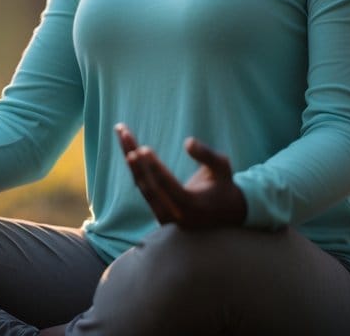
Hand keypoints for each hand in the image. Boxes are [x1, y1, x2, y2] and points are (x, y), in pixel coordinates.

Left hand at [116, 123, 246, 227]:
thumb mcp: (222, 167)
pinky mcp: (158, 211)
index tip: (143, 149)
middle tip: (125, 134)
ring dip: (131, 160)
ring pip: (142, 186)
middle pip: (149, 186)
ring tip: (123, 133)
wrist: (226, 213)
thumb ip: (206, 155)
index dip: (154, 168)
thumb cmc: (224, 185)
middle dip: (135, 159)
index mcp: (193, 206)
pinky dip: (135, 167)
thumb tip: (187, 142)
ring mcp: (164, 217)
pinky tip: (128, 147)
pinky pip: (144, 188)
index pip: (168, 187)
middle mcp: (175, 215)